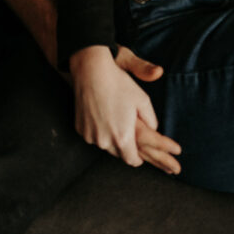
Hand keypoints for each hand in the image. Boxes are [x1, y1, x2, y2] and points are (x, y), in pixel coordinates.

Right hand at [70, 46, 180, 172]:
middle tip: (128, 133)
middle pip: (118, 153)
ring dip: (111, 139)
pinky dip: (98, 131)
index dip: (138, 158)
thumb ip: (151, 120)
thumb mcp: (143, 100)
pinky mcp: (80, 129)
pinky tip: (101, 116)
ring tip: (115, 120)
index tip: (141, 154)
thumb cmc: (119, 84)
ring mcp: (90, 136)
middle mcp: (104, 141)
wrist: (91, 72)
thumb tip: (153, 130)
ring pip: (105, 145)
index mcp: (123, 138)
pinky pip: (92, 136)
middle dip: (125, 147)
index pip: (133, 161)